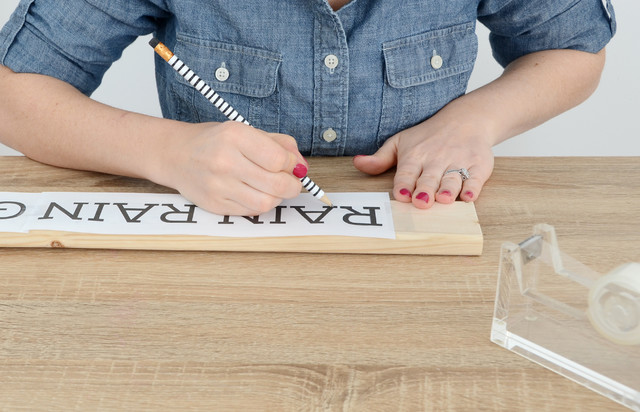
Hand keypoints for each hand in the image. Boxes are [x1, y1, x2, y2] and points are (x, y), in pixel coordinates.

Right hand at [159, 121, 305, 215]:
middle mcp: (225, 161)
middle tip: (291, 181)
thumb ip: (279, 145)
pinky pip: (251, 212)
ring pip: (267, 203)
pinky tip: (254, 192)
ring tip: (272, 187)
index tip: (291, 164)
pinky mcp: (215, 205)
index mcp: (234, 135)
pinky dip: (260, 204)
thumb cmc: (215, 142)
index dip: (292, 164)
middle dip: (292, 185)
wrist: (176, 155)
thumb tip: (302, 166)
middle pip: (277, 184)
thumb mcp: (247, 130)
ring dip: (277, 197)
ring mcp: (218, 186)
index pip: (279, 159)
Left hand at [353, 117, 493, 208]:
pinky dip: (473, 187)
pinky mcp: (478, 165)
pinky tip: (468, 196)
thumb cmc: (428, 137)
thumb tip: (357, 163)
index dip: (403, 184)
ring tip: (443, 199)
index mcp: (414, 155)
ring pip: (451, 179)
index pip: (406, 172)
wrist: (467, 119)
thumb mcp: (401, 142)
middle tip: (421, 202)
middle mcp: (436, 159)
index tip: (401, 194)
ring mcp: (458, 162)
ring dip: (447, 189)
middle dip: (425, 189)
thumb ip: (380, 158)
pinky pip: (476, 178)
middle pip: (429, 178)